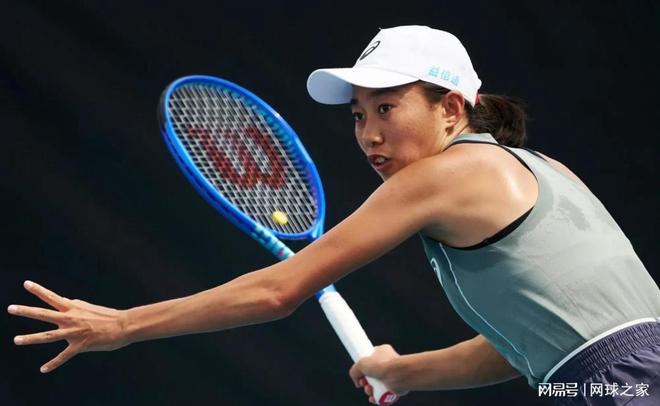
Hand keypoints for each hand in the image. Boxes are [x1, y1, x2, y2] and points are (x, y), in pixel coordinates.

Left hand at [8, 280, 128, 372]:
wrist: (124, 325)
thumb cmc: (108, 316)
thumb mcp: (89, 307)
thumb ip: (75, 305)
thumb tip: (65, 301)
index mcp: (73, 308)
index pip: (52, 297)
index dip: (38, 290)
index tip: (26, 284)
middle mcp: (70, 318)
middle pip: (44, 314)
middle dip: (26, 311)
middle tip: (10, 308)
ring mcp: (74, 332)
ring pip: (48, 335)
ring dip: (31, 338)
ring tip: (16, 340)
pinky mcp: (80, 345)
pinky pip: (63, 356)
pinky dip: (52, 364)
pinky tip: (43, 369)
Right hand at [349, 344, 407, 403]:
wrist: (398, 375)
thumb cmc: (383, 365)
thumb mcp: (361, 364)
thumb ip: (354, 371)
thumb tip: (357, 381)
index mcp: (382, 352)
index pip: (370, 358)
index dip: (363, 367)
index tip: (359, 373)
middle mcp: (388, 362)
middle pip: (371, 374)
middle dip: (365, 381)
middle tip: (363, 383)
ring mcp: (391, 374)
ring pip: (376, 384)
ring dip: (369, 389)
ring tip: (369, 390)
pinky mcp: (394, 386)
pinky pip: (382, 392)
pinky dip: (376, 396)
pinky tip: (373, 397)